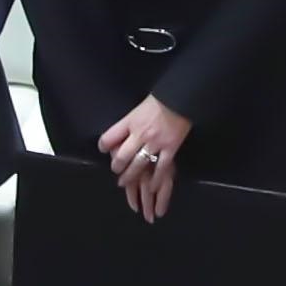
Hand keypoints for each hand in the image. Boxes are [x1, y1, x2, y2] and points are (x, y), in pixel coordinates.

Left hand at [99, 94, 192, 221]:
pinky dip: (155, 180)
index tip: (104, 149)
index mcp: (131, 122)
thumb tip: (122, 133)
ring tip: (125, 181)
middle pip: (122, 156)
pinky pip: (160, 168)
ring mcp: (155, 143)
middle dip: (116, 166)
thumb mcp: (138, 108)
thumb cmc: (160, 100)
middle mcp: (140, 134)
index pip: (109, 137)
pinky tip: (151, 187)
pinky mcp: (170, 148)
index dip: (103, 146)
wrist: (182, 99)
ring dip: (130, 176)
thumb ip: (130, 122)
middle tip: (116, 170)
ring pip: (138, 165)